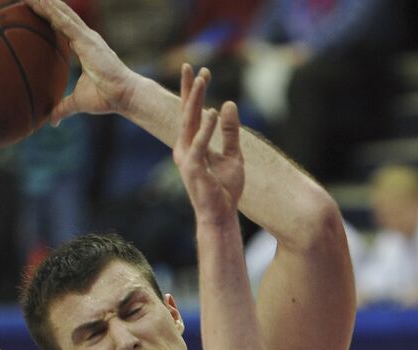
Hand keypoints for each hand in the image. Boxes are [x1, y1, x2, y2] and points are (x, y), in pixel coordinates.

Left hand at [20, 0, 136, 121]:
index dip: (49, 16)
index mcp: (84, 47)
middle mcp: (86, 38)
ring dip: (45, 2)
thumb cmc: (106, 98)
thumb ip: (63, 108)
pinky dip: (51, 11)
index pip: (62, 27)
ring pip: (61, 13)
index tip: (33, 8)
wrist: (124, 96)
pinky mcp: (87, 40)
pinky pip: (64, 21)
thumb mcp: (78, 102)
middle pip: (61, 15)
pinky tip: (38, 0)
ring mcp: (87, 37)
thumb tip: (52, 122)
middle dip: (45, 3)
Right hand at [173, 66, 243, 225]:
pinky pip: (199, 144)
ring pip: (190, 123)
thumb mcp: (233, 155)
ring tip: (204, 80)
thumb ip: (230, 132)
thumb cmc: (225, 189)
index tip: (201, 70)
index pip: (191, 113)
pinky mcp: (193, 169)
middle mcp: (184, 149)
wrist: (221, 215)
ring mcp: (186, 158)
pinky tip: (213, 112)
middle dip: (192, 89)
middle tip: (195, 66)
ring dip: (196, 100)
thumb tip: (228, 103)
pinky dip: (206, 128)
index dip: (194, 91)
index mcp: (191, 145)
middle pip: (187, 113)